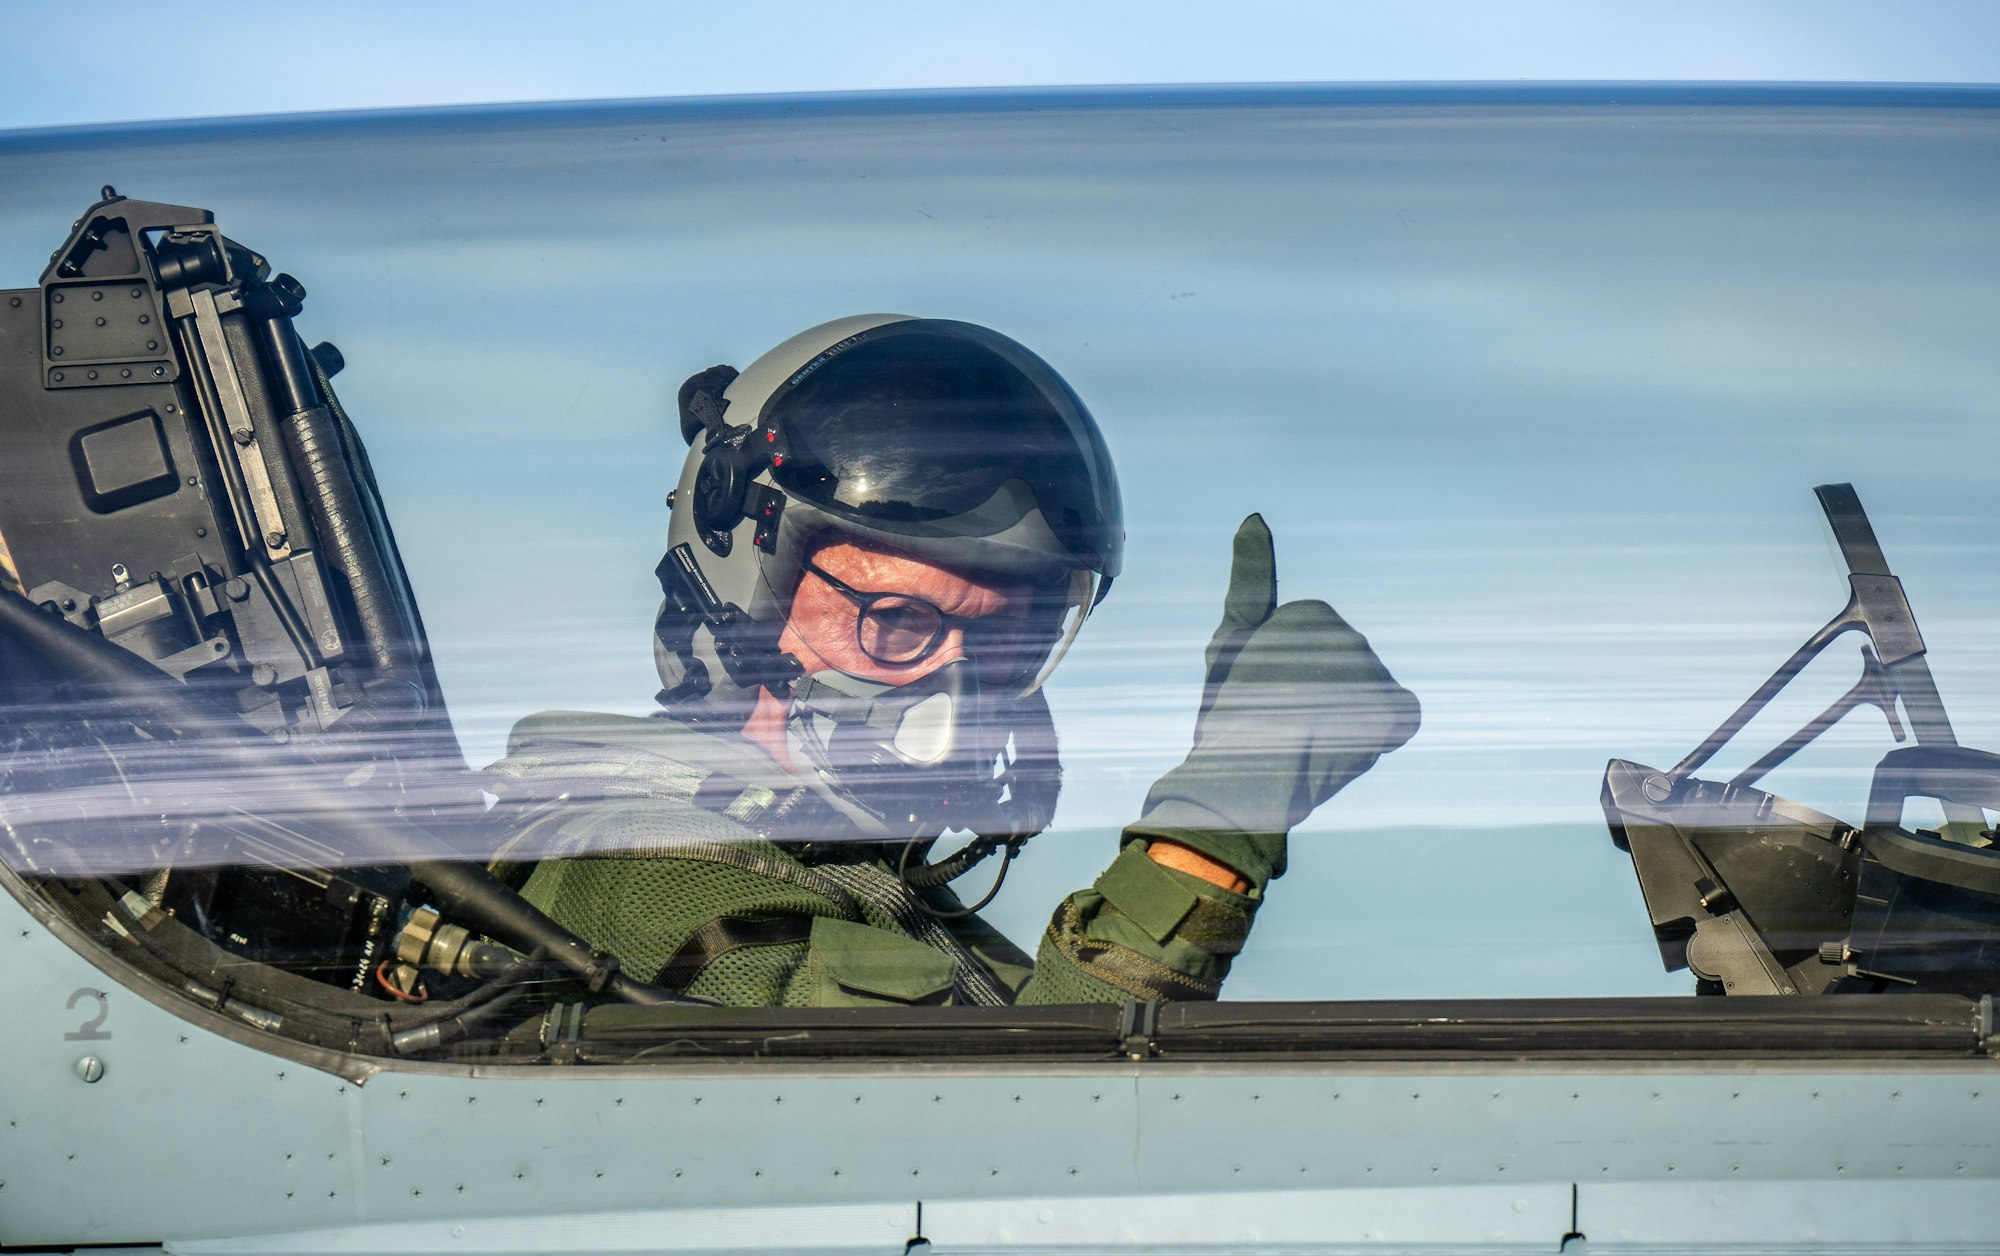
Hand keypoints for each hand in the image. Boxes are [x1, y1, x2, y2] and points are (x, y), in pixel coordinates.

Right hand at [1131, 514, 1419, 890]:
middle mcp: (1350, 637)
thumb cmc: (1229, 713)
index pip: (1319, 644)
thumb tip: (1255, 517)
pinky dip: (1384, 734)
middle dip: (1323, 696)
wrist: (1242, 779)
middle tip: (1284, 721)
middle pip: (1349, 669)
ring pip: (1370, 697)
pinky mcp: (1394, 714)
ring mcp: (1375, 677)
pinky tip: (1351, 745)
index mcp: (1313, 614)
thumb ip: (1251, 579)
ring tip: (1307, 739)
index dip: (1289, 676)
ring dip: (1348, 719)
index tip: (1265, 694)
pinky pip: (1401, 718)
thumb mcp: (1230, 641)